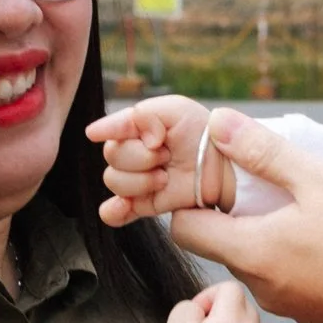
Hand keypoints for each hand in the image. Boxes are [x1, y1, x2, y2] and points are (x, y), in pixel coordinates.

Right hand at [86, 95, 225, 225]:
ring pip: (114, 181)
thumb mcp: (175, 110)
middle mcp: (132, 154)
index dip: (130, 135)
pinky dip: (114, 211)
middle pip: (112, 156)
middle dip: (140, 158)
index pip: (111, 131)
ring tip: (165, 178)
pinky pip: (113, 212)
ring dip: (140, 180)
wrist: (224, 169)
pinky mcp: (144, 204)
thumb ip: (140, 114)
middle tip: (166, 157)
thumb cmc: (201, 134)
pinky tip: (123, 207)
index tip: (157, 139)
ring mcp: (136, 180)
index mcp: (135, 129)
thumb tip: (98, 133)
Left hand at [168, 111, 322, 322]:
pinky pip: (291, 277)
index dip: (192, 196)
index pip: (185, 228)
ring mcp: (291, 304)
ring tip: (312, 206)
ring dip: (272, 231)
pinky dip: (299, 255)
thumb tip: (218, 123)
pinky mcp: (319, 313)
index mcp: (252, 252)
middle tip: (272, 178)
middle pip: (223, 243)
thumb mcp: (322, 179)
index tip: (223, 172)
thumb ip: (264, 152)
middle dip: (235, 210)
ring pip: (260, 260)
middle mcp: (261, 286)